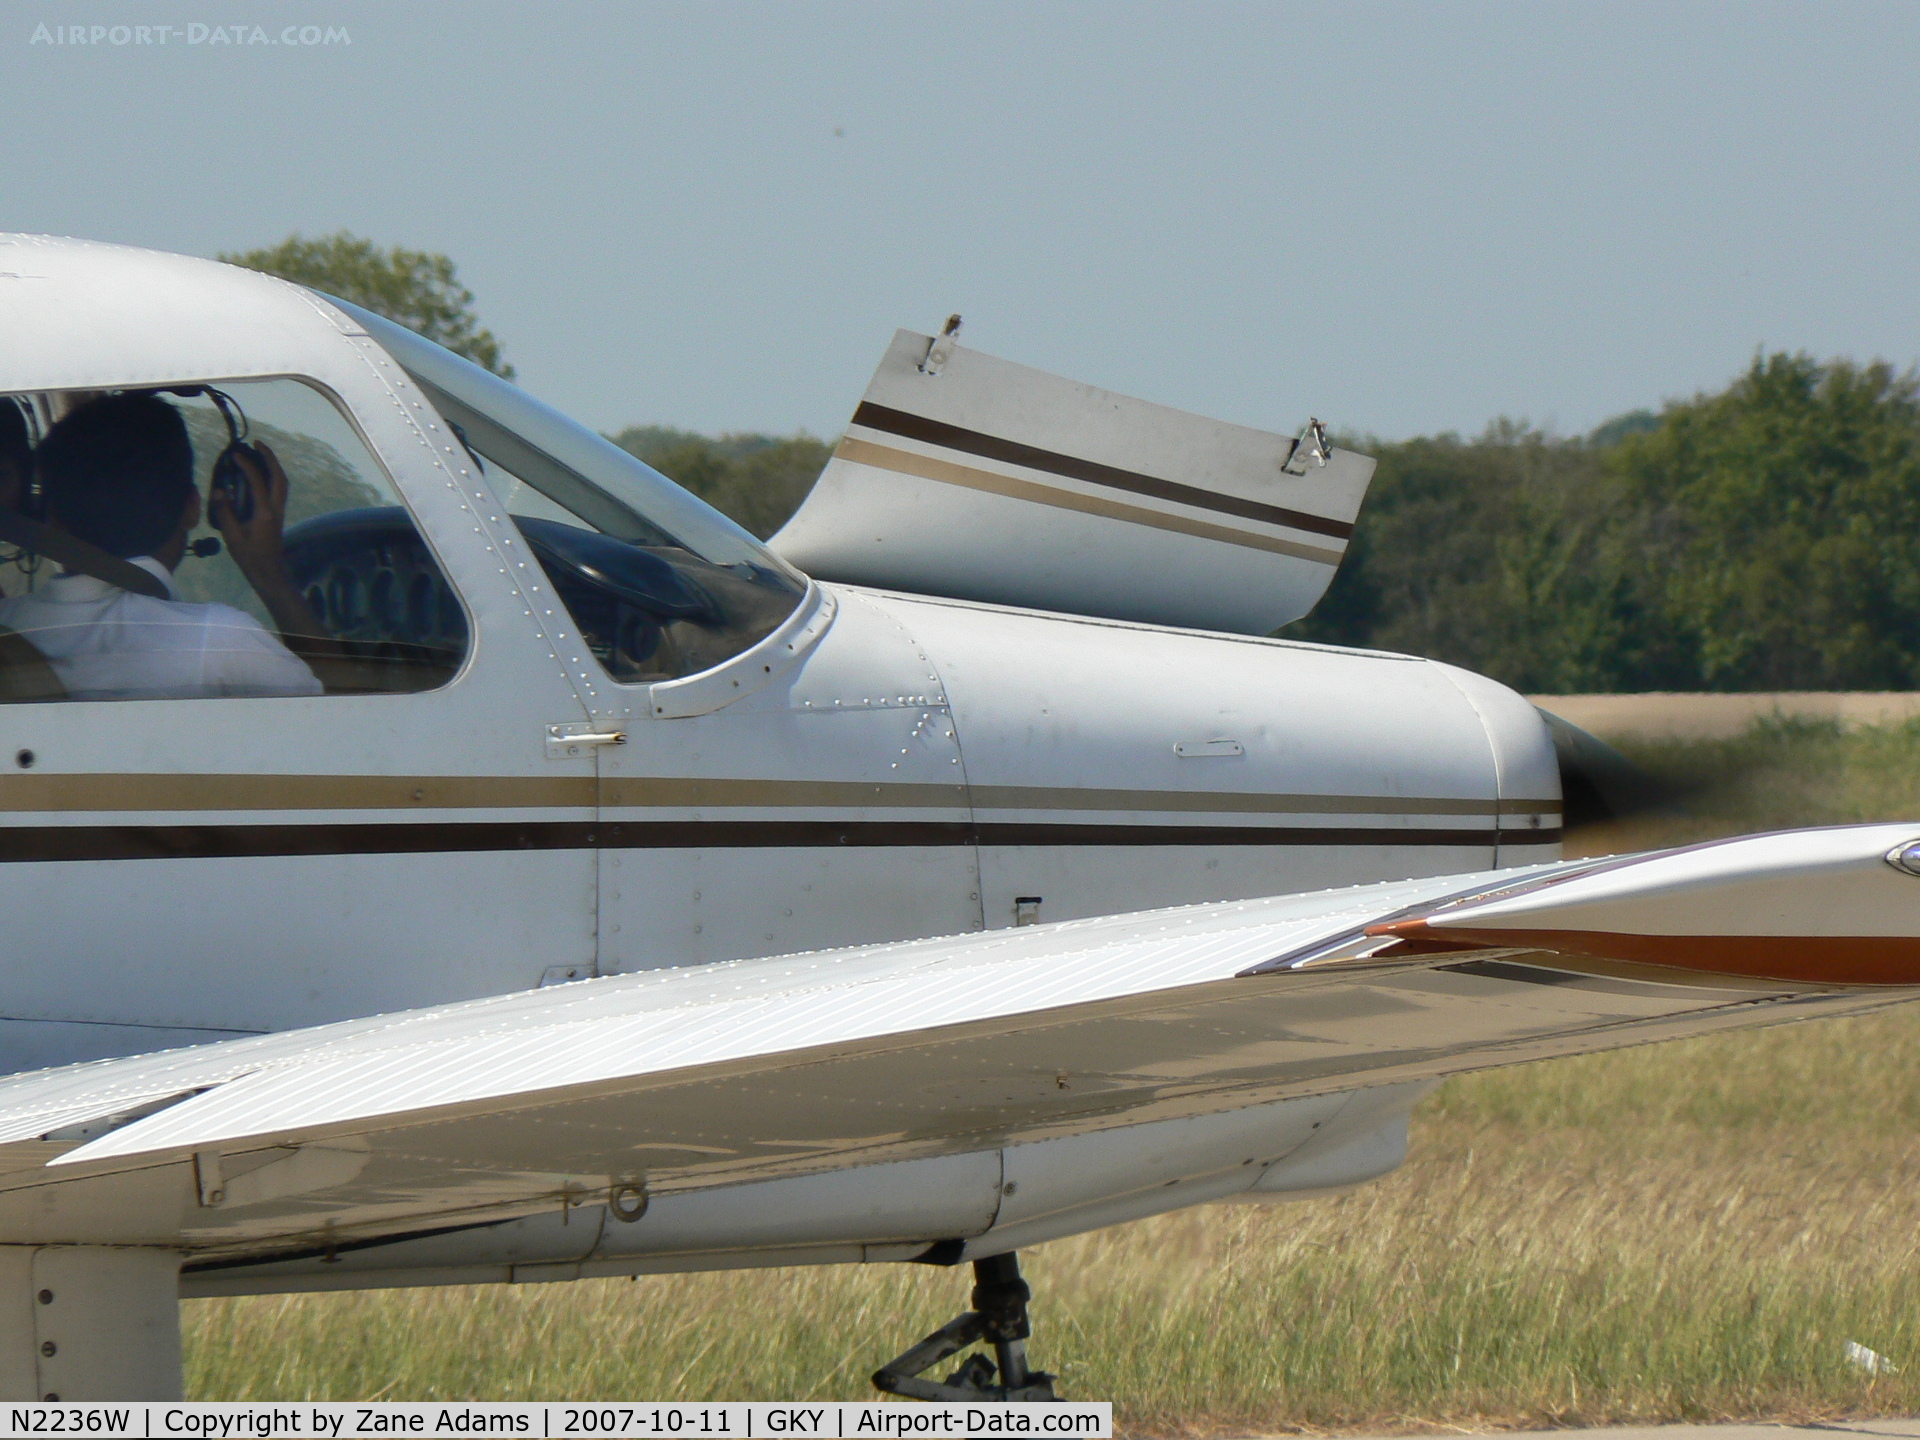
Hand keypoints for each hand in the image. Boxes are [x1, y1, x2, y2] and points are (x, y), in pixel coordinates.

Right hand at [209, 441, 291, 588]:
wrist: (268, 571)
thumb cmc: (249, 556)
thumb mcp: (232, 535)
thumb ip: (225, 512)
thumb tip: (219, 490)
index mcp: (264, 513)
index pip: (258, 482)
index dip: (247, 466)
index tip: (236, 454)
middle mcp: (276, 509)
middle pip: (279, 477)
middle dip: (269, 458)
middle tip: (256, 443)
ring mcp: (280, 511)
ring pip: (282, 482)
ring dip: (273, 465)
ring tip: (259, 452)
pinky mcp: (278, 514)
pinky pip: (279, 489)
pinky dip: (273, 476)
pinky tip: (261, 473)